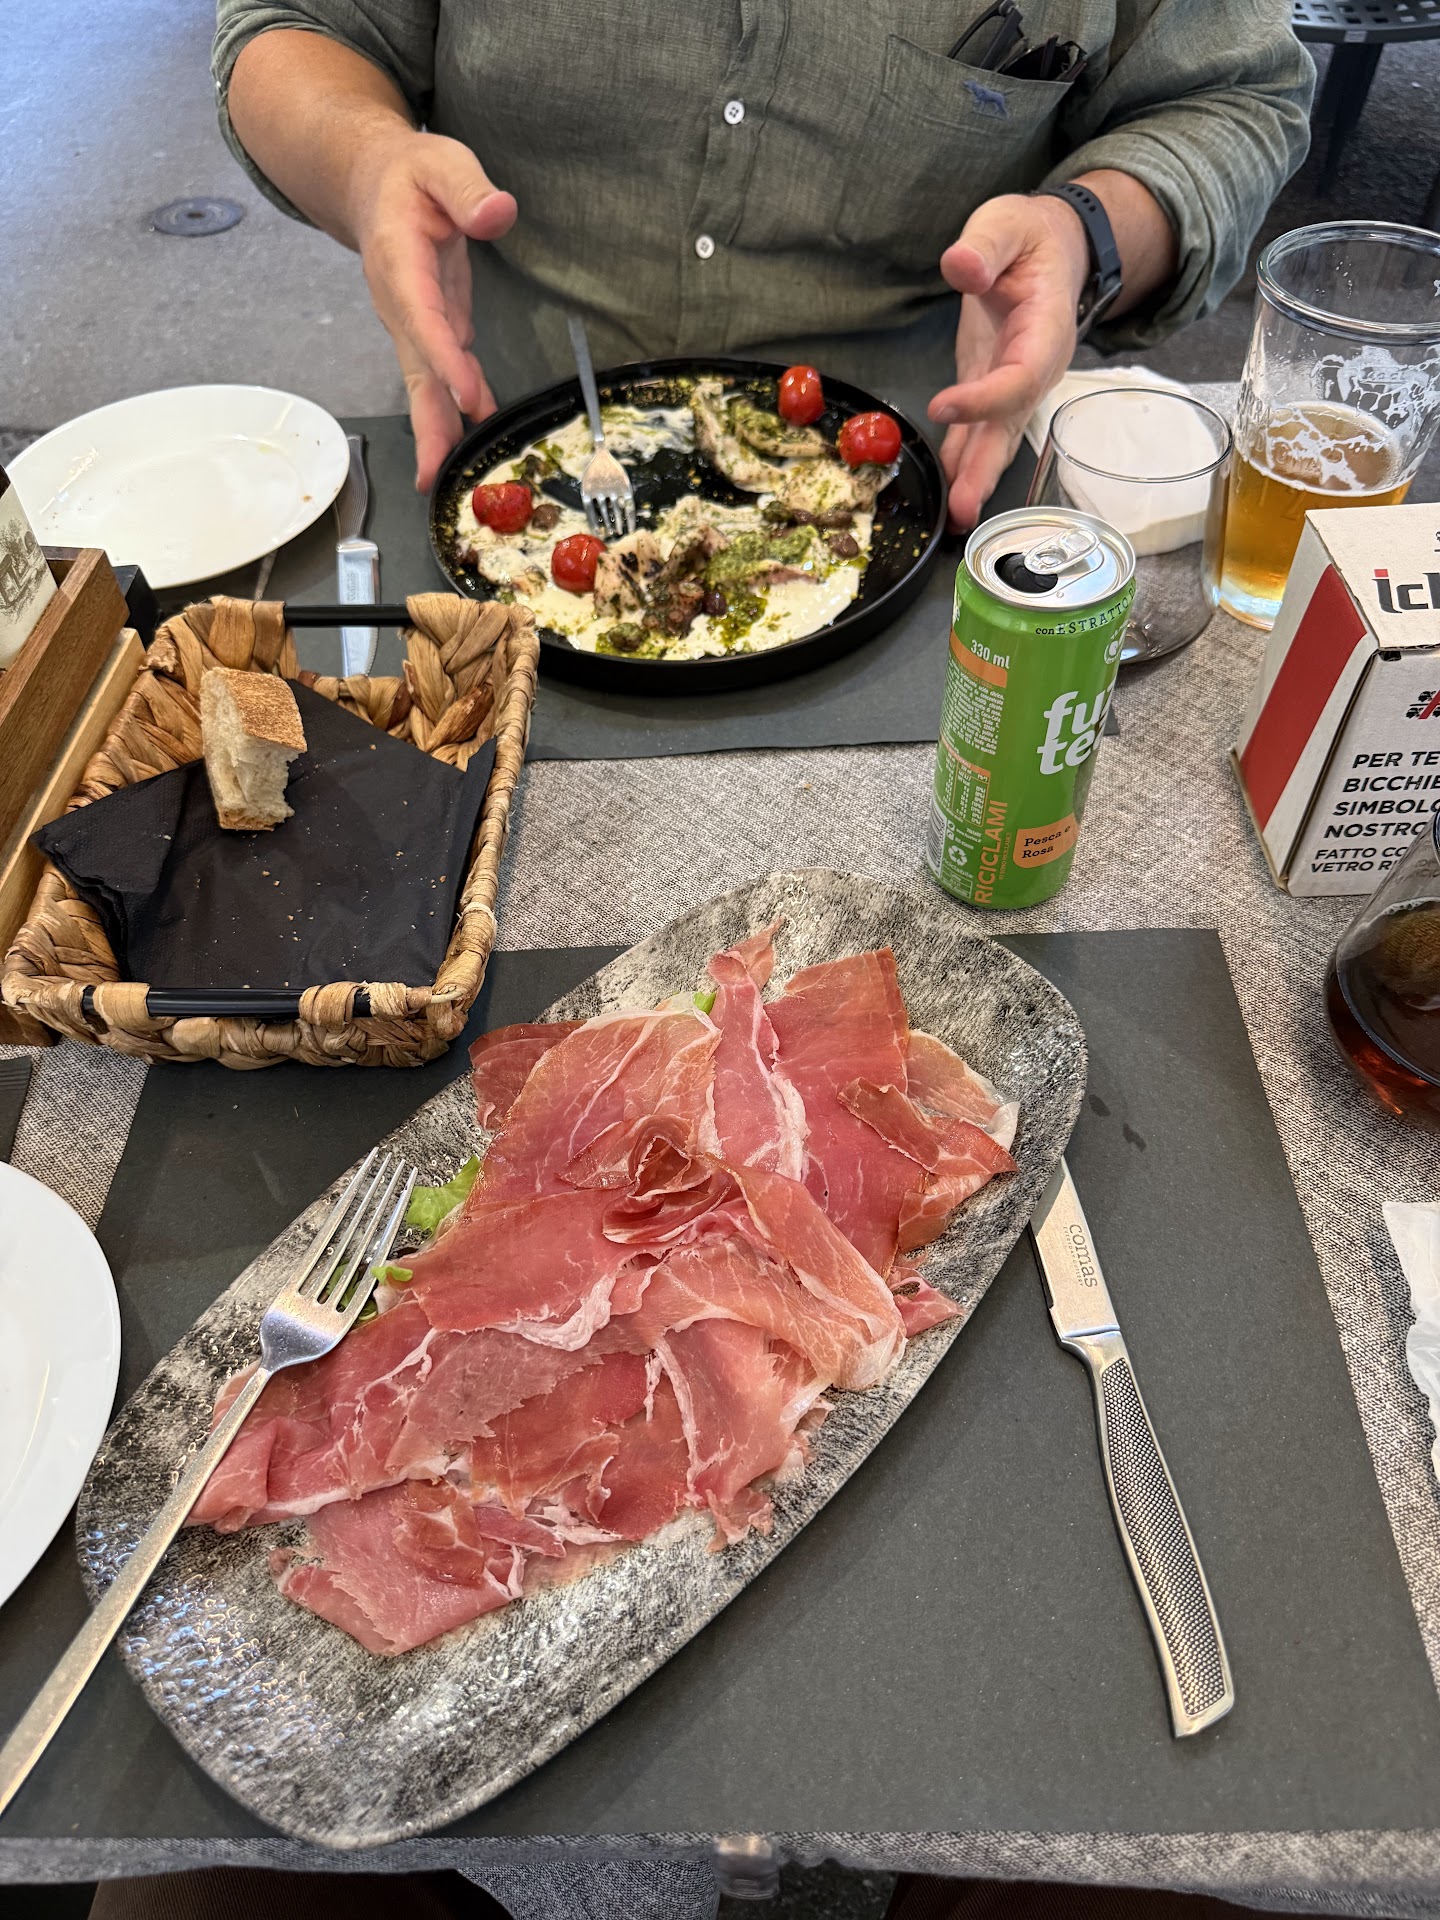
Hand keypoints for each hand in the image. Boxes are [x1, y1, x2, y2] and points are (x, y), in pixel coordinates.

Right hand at [349, 132, 517, 490]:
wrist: (375, 184)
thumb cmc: (412, 174)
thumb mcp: (443, 162)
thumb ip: (468, 189)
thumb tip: (498, 213)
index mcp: (400, 261)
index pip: (423, 316)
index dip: (444, 357)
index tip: (466, 394)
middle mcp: (399, 302)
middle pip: (414, 369)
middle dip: (426, 421)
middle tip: (432, 473)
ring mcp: (411, 322)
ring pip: (422, 383)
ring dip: (436, 430)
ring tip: (445, 477)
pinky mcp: (429, 331)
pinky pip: (439, 377)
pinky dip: (453, 410)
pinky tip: (472, 437)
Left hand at [929, 192, 1089, 531]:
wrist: (1051, 249)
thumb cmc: (1028, 236)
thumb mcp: (1006, 223)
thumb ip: (985, 244)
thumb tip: (962, 265)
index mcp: (1045, 327)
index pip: (1021, 374)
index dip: (987, 397)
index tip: (945, 406)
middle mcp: (1036, 365)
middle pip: (1013, 424)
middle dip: (988, 467)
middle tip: (965, 506)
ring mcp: (1016, 381)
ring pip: (998, 437)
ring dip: (977, 476)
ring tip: (958, 515)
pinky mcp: (993, 386)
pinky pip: (981, 430)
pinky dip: (964, 458)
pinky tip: (951, 486)